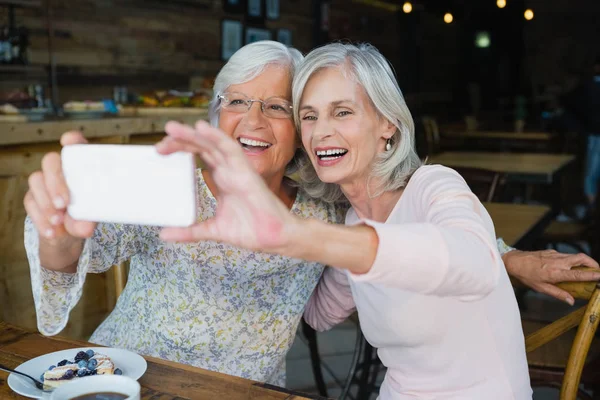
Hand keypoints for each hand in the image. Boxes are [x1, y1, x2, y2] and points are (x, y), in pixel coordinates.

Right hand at [23, 131, 96, 243]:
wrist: (68, 236)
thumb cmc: (85, 217)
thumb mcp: (90, 218)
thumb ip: (88, 220)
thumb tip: (86, 227)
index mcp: (81, 168)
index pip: (76, 146)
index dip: (73, 141)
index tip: (69, 142)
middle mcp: (61, 170)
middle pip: (51, 161)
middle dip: (56, 182)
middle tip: (63, 203)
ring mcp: (43, 181)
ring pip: (36, 180)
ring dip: (46, 202)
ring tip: (58, 221)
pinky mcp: (32, 196)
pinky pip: (30, 201)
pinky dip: (41, 218)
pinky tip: (52, 231)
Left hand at [156, 120, 296, 251]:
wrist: (274, 238)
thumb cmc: (251, 230)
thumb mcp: (213, 229)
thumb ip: (189, 231)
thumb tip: (164, 234)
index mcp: (221, 178)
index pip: (198, 154)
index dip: (179, 148)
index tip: (159, 151)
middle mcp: (228, 169)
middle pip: (202, 146)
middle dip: (181, 140)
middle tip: (161, 140)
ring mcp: (237, 169)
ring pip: (213, 144)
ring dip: (193, 134)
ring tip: (172, 128)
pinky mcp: (247, 172)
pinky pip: (231, 149)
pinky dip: (217, 137)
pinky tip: (202, 128)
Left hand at [503, 249, 599, 304]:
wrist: (514, 261)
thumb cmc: (526, 276)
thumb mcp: (541, 288)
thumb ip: (558, 294)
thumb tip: (571, 301)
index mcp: (555, 273)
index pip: (578, 274)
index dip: (591, 275)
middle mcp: (558, 262)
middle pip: (581, 258)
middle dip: (593, 263)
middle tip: (598, 270)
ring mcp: (555, 255)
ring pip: (574, 255)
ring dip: (584, 261)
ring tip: (587, 269)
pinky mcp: (551, 251)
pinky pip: (566, 255)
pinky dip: (572, 260)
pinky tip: (569, 266)